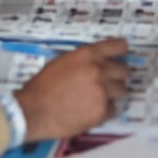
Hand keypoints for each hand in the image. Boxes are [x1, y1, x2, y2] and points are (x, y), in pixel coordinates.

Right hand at [14, 38, 130, 141]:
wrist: (33, 111)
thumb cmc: (41, 87)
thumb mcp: (62, 62)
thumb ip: (83, 60)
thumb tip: (98, 63)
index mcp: (88, 55)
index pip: (117, 46)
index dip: (121, 51)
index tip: (122, 54)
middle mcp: (98, 70)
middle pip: (124, 70)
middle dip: (117, 76)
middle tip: (108, 82)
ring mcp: (102, 91)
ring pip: (121, 91)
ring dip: (112, 94)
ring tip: (96, 98)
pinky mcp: (102, 111)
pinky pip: (113, 109)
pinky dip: (105, 111)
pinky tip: (91, 111)